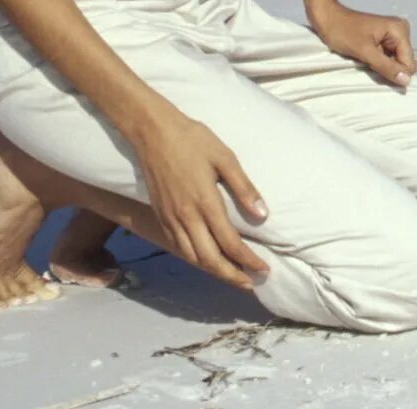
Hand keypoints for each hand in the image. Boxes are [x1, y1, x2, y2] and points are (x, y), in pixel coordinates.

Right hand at [129, 107, 269, 291]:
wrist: (152, 132)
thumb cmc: (193, 140)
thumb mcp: (225, 158)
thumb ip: (244, 188)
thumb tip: (263, 215)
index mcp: (205, 202)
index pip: (230, 243)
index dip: (248, 261)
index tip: (264, 271)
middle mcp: (186, 216)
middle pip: (210, 259)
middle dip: (231, 276)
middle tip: (250, 284)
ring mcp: (170, 218)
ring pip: (192, 257)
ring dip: (213, 271)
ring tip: (232, 277)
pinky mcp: (160, 215)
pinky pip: (178, 246)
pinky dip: (194, 259)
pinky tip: (205, 260)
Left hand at [310, 0, 416, 88]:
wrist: (326, 17)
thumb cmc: (343, 32)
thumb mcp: (364, 51)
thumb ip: (386, 67)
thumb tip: (406, 82)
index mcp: (400, 30)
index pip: (409, 63)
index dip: (395, 73)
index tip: (376, 72)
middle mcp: (401, 30)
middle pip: (403, 62)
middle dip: (388, 68)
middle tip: (368, 63)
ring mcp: (393, 34)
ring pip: (395, 61)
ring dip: (382, 66)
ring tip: (366, 60)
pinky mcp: (384, 38)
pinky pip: (388, 57)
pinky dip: (378, 62)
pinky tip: (366, 58)